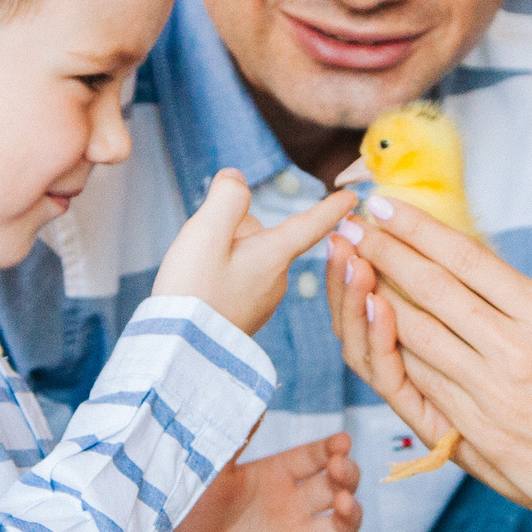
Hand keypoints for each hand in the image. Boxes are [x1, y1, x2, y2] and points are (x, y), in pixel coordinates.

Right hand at [154, 171, 352, 334]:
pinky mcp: (245, 317)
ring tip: (196, 272)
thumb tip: (237, 180)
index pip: (310, 224)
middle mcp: (277, 280)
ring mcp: (262, 302)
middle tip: (202, 249)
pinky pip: (240, 280)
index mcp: (274, 256)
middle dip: (238, 230)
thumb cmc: (192, 290)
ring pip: (250, 258)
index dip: (329, 207)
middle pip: (265, 237)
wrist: (178, 351)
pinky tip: (199, 289)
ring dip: (227, 254)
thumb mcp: (206, 233)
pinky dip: (222, 276)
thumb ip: (227, 198)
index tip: (352, 198)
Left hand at [169, 433, 359, 531]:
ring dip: (351, 513)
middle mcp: (293, 503)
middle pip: (337, 485)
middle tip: (340, 469)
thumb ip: (236, 438)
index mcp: (276, 474)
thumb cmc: (190, 512)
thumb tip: (256, 399)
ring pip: (341, 522)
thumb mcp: (213, 471)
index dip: (332, 448)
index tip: (342, 442)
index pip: (315, 456)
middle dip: (347, 475)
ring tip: (343, 504)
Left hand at [327, 199, 531, 530]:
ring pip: (420, 334)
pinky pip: (426, 384)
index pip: (470, 259)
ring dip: (378, 298)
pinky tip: (375, 332)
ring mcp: (493, 393)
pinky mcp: (480, 433)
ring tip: (352, 271)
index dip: (421, 229)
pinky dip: (396, 353)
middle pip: (435, 290)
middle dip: (387, 254)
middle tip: (352, 228)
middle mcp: (517, 349)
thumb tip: (499, 285)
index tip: (388, 208)